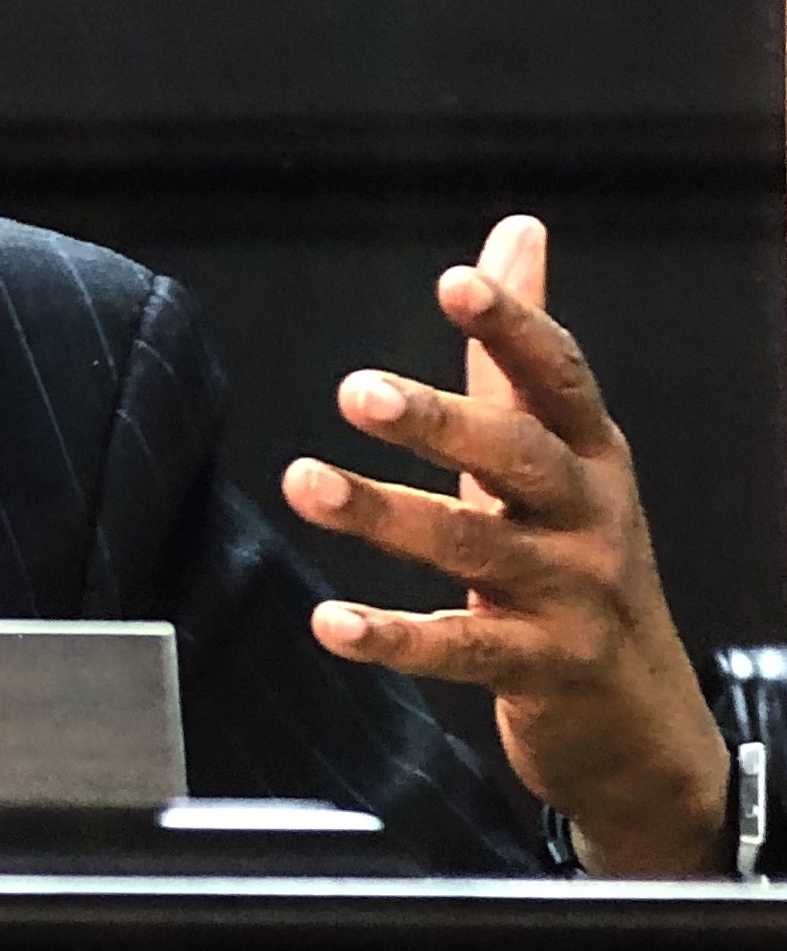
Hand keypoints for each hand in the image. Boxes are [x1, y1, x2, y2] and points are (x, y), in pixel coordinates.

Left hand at [281, 216, 729, 876]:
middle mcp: (587, 516)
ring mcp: (571, 596)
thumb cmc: (582, 561)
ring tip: (303, 482)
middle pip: (516, 456)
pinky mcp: (542, 671)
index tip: (457, 281)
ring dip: (382, 515)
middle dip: (439, 421)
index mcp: (590, 455)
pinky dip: (394, 637)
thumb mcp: (565, 451)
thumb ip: (522, 351)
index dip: (514, 326)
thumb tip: (515, 231)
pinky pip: (461, 650)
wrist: (645, 720)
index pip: (557, 378)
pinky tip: (329, 623)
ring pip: (472, 548)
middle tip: (356, 388)